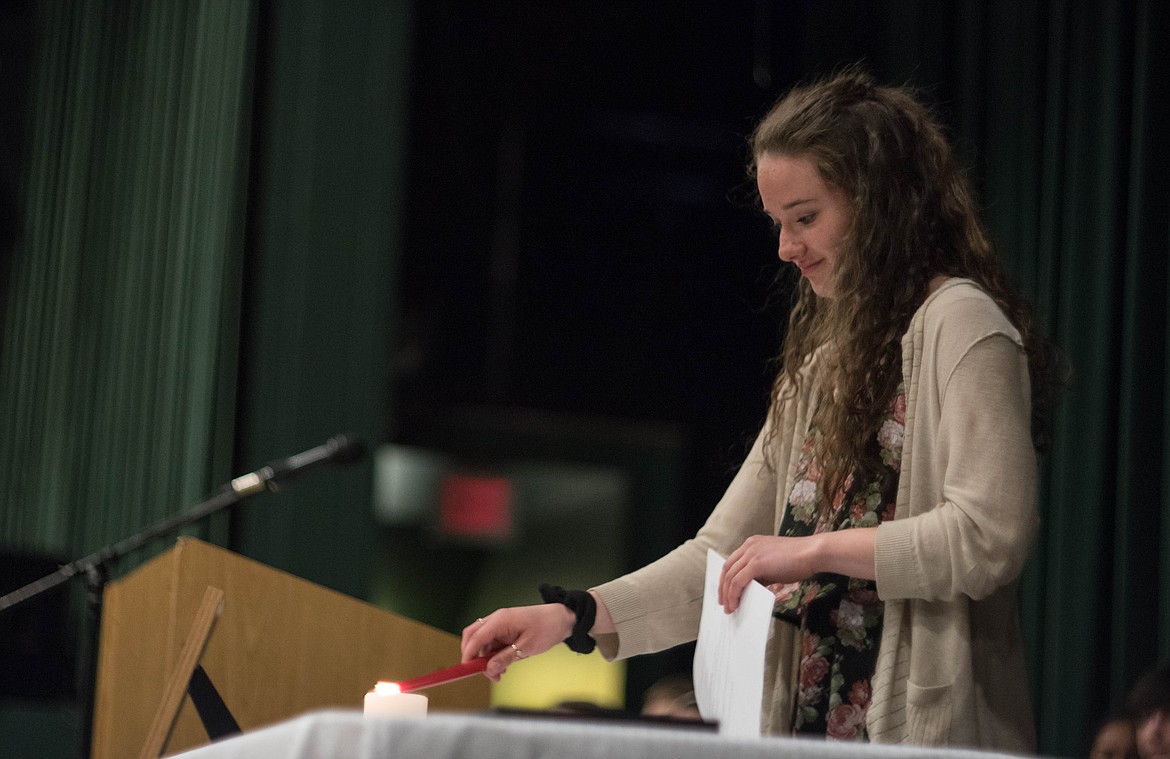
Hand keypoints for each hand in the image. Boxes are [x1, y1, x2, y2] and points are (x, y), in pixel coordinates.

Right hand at [460, 604, 575, 680]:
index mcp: (500, 620)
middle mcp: (497, 620)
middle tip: (483, 673)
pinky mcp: (505, 629)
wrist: (561, 619)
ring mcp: (500, 624)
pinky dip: (493, 655)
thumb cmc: (547, 627)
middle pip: (473, 637)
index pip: (475, 638)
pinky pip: (492, 643)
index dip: (468, 655)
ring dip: (486, 658)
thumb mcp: (526, 647)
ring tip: (499, 673)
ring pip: (482, 642)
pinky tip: (503, 665)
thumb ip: (506, 658)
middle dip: (473, 656)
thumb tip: (489, 669)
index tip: (466, 670)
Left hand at [718, 535, 814, 613]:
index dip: (726, 578)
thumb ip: (761, 573)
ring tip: (729, 607)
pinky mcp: (756, 563)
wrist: (812, 553)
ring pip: (730, 576)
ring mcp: (751, 553)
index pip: (732, 562)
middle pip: (727, 569)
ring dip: (727, 594)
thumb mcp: (774, 565)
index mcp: (752, 543)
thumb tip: (750, 588)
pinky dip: (734, 594)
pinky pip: (738, 581)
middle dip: (723, 588)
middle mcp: (749, 546)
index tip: (725, 592)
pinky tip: (736, 603)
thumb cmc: (798, 560)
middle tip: (724, 603)